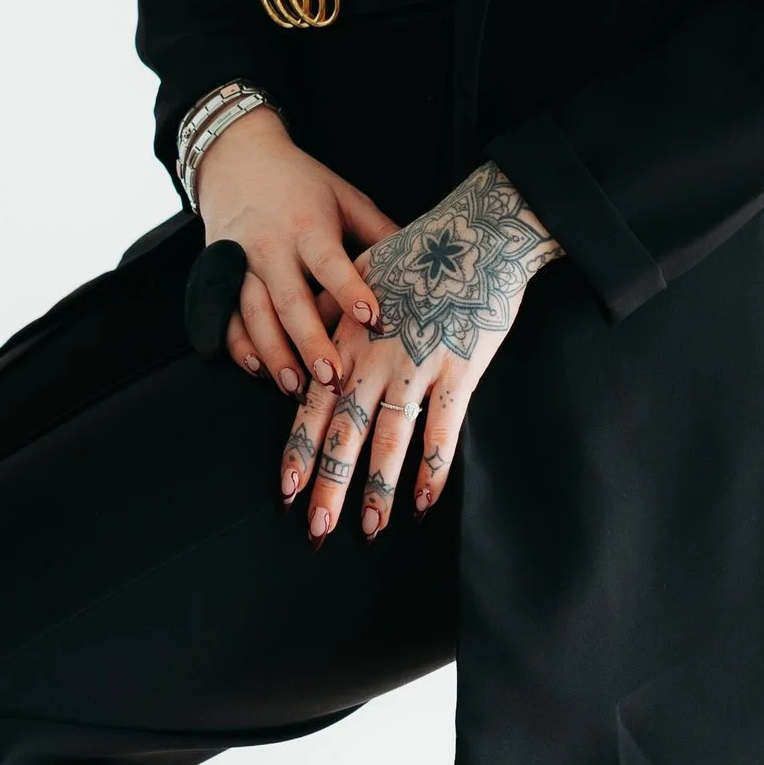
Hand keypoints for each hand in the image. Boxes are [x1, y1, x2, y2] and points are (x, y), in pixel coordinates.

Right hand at [195, 107, 396, 396]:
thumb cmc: (301, 182)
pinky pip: (226, 316)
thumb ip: (380, 231)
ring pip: (254, 314)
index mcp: (308, 226)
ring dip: (274, 354)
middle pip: (290, 300)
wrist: (236, 158)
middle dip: (310, 343)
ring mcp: (241, 263)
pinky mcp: (218, 274)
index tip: (373, 319)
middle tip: (333, 379)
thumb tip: (424, 262)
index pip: (331, 263)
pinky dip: (238, 345)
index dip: (350, 290)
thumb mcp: (345, 196)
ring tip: (295, 388)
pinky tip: (258, 370)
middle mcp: (272, 247)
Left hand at [282, 159, 557, 539]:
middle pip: (344, 432)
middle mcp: (374, 358)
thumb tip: (305, 344)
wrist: (477, 233)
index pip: (313, 404)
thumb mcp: (358, 275)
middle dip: (329, 485)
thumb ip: (330, 315)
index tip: (286, 492)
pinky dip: (434, 468)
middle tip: (317, 531)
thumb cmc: (418, 253)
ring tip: (369, 528)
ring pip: (390, 438)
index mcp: (347, 339)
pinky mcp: (459, 370)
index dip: (300, 451)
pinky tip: (426, 504)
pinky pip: (444, 429)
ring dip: (379, 488)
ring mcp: (417, 366)